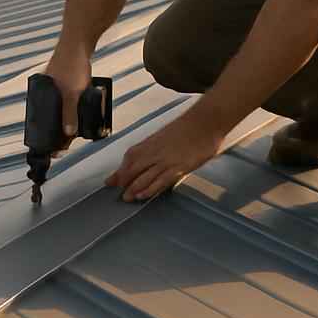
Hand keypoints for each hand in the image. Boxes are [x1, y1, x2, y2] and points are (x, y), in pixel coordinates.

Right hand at [43, 48, 90, 156]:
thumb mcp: (72, 94)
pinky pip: (66, 100)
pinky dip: (70, 109)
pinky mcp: (64, 82)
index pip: (41, 120)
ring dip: (65, 119)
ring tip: (73, 131)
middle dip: (57, 130)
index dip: (46, 135)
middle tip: (66, 143)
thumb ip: (70, 114)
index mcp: (40, 95)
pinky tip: (78, 113)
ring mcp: (54, 86)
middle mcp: (45, 92)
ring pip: (58, 109)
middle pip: (50, 116)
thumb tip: (68, 133)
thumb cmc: (72, 65)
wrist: (79, 43)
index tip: (53, 149)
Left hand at [105, 114, 224, 201]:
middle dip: (123, 180)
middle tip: (116, 191)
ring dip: (133, 187)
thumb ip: (158, 146)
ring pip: (144, 175)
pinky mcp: (179, 166)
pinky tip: (143, 195)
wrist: (206, 120)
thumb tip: (151, 157)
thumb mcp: (169, 135)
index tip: (111, 180)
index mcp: (152, 142)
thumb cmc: (190, 127)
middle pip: (133, 167)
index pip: (130, 157)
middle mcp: (156, 151)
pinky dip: (150, 188)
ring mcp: (167, 159)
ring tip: (126, 198)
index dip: (120, 170)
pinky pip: (161, 180)